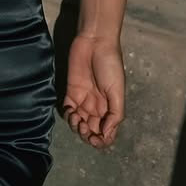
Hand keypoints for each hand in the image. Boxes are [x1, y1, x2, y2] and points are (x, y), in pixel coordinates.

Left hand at [62, 33, 124, 148]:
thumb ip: (115, 114)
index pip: (107, 133)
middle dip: (87, 135)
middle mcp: (97, 107)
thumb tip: (107, 133)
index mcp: (111, 109)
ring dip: (76, 127)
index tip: (97, 137)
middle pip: (91, 131)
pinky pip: (67, 111)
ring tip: (77, 118)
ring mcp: (83, 101)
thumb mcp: (118, 91)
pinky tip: (70, 111)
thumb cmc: (110, 65)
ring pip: (78, 124)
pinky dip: (68, 116)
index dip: (102, 141)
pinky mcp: (71, 93)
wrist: (95, 44)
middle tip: (85, 127)